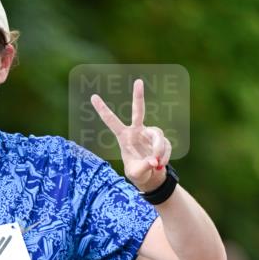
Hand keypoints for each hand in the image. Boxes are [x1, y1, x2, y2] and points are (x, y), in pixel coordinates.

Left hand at [90, 78, 171, 193]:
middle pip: (138, 111)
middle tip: (138, 81)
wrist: (151, 177)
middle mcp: (137, 131)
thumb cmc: (138, 174)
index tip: (93, 96)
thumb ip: (143, 167)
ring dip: (159, 150)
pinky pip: (165, 145)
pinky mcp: (162, 139)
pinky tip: (160, 164)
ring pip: (158, 136)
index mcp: (124, 137)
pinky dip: (164, 156)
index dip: (102, 109)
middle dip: (138, 96)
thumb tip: (154, 161)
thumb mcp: (136, 174)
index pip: (112, 121)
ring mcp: (150, 133)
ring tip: (156, 163)